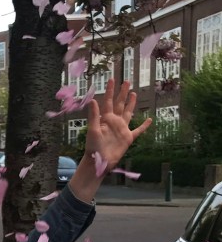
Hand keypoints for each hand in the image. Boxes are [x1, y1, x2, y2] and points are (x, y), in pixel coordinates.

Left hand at [69, 78, 151, 202]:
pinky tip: (150, 120)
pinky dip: (144, 126)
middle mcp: (114, 121)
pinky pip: (138, 130)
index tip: (112, 79)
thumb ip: (94, 115)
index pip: (108, 101)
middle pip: (120, 104)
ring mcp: (122, 129)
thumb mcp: (92, 130)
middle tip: (127, 81)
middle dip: (123, 93)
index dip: (110, 90)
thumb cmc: (93, 147)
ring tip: (134, 94)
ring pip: (128, 113)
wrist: (99, 162)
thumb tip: (93, 100)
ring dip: (131, 104)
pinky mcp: (128, 138)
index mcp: (105, 119)